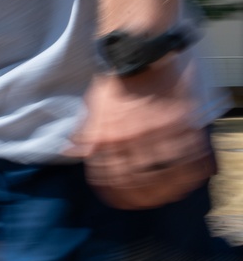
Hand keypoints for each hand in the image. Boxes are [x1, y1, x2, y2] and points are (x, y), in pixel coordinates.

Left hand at [72, 55, 214, 209]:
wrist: (136, 57)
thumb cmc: (112, 85)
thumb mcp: (91, 111)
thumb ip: (84, 135)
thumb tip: (69, 153)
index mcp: (104, 138)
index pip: (107, 177)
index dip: (115, 194)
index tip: (123, 202)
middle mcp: (128, 138)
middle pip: (136, 180)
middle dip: (143, 197)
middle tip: (150, 203)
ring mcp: (155, 131)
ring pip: (164, 172)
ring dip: (169, 188)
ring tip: (171, 195)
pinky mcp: (178, 122)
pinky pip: (187, 154)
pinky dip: (190, 169)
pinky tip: (191, 178)